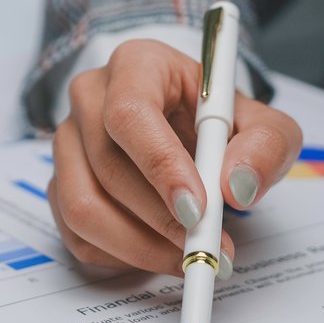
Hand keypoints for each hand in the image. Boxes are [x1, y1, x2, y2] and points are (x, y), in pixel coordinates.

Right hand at [50, 39, 302, 274]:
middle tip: (206, 246)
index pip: (130, 113)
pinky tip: (157, 252)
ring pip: (82, 207)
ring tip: (186, 257)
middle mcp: (89, 98)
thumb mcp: (264, 125)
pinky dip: (120, 257)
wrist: (193, 131)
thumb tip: (236, 186)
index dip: (160, 165)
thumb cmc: (221, 123)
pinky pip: (77, 235)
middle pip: (106, 166)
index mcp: (136, 65)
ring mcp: (67, 144)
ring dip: (138, 246)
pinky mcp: (59, 185)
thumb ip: (264, 147)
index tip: (198, 209)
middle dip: (159, 219)